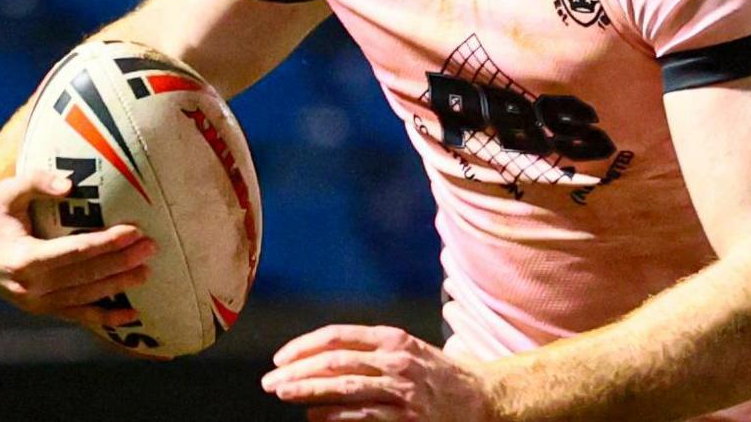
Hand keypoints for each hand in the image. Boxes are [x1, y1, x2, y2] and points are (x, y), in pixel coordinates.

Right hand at [0, 169, 156, 328]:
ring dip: (117, 286)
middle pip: (84, 276)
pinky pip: (74, 314)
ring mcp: (32, 301)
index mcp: (20, 257)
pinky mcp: (37, 307)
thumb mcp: (6, 190)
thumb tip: (70, 183)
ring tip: (147, 272)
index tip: (134, 231)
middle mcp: (27, 286)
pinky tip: (130, 315)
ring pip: (83, 297)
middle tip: (151, 247)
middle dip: (120, 262)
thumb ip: (37, 181)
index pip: (73, 252)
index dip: (106, 243)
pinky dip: (102, 317)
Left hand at [262, 324, 497, 421]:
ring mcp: (401, 390)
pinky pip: (361, 415)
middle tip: (270, 379)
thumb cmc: (437, 375)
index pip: (338, 337)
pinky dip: (333, 415)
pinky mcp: (405, 418)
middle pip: (336, 361)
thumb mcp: (408, 350)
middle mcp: (396, 360)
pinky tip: (314, 415)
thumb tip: (322, 360)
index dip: (305, 345)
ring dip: (308, 390)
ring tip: (283, 393)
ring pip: (344, 387)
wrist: (480, 398)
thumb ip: (371, 351)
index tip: (280, 357)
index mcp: (393, 338)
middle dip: (298, 369)